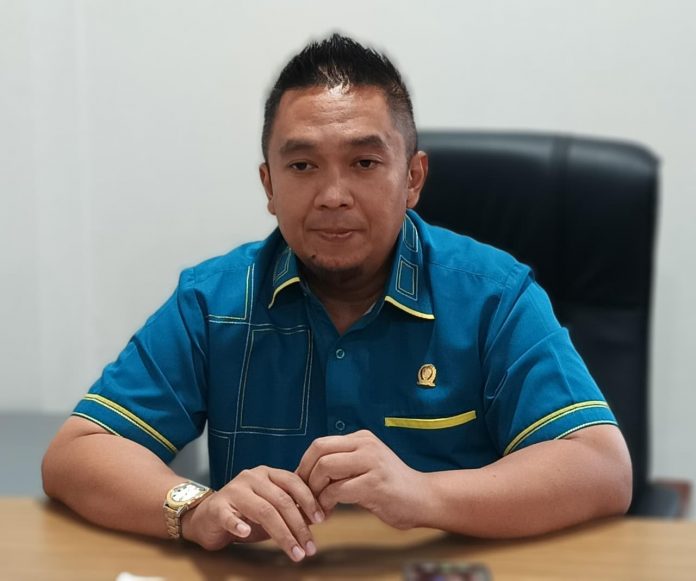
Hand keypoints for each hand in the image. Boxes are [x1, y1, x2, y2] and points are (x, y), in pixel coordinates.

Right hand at [182, 466, 323, 560]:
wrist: (207, 517)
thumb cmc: (244, 514)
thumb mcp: (271, 510)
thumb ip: (292, 510)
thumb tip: (321, 517)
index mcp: (268, 474)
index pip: (293, 482)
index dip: (309, 500)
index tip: (321, 520)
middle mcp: (252, 477)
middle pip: (281, 500)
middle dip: (298, 526)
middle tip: (309, 548)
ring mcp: (233, 490)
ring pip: (263, 510)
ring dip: (282, 534)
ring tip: (294, 552)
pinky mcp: (217, 506)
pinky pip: (229, 516)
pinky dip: (238, 524)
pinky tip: (245, 533)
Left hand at [296, 430, 426, 529]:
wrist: (424, 499)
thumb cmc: (390, 487)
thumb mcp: (366, 465)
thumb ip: (343, 463)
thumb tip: (306, 473)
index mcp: (361, 438)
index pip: (320, 444)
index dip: (305, 464)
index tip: (301, 484)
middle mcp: (366, 444)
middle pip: (319, 451)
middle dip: (306, 475)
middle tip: (304, 496)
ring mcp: (372, 462)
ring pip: (326, 468)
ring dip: (315, 491)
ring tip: (317, 507)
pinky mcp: (375, 484)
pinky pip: (337, 490)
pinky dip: (326, 503)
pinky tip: (328, 514)